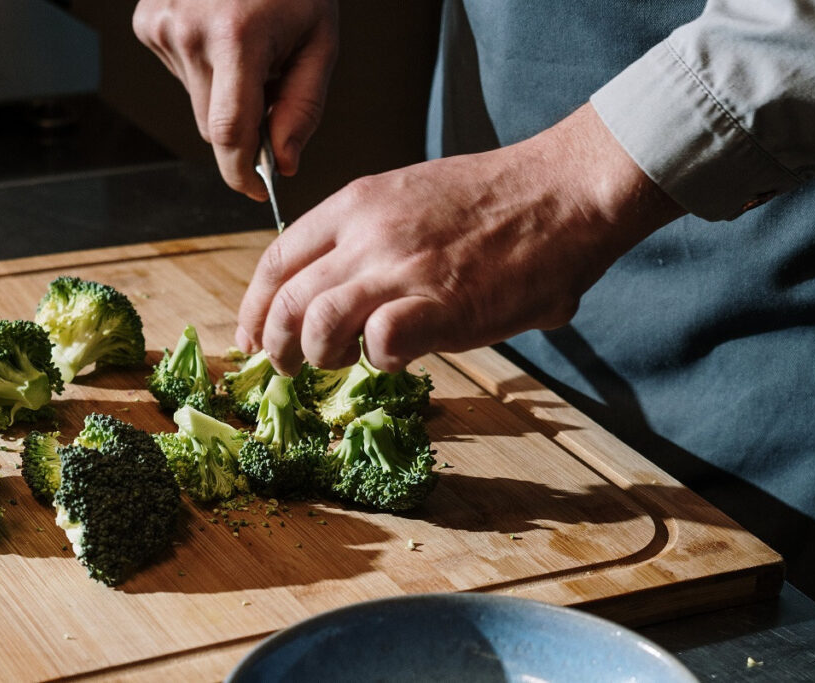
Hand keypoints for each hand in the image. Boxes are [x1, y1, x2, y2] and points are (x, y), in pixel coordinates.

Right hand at [133, 0, 337, 198]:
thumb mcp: (319, 42)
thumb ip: (303, 107)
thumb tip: (284, 162)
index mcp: (236, 37)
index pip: (229, 132)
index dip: (241, 172)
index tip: (257, 190)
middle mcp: (188, 32)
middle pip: (214, 126)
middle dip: (244, 128)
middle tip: (272, 90)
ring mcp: (161, 25)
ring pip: (197, 104)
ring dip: (226, 95)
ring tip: (248, 49)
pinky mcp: (147, 22)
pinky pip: (182, 76)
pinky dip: (206, 71)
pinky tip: (222, 36)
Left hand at [236, 105, 684, 373]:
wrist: (563, 192)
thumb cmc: (497, 200)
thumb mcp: (413, 198)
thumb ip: (372, 240)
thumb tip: (350, 295)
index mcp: (356, 204)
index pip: (277, 261)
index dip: (255, 306)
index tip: (252, 335)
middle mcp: (367, 235)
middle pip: (286, 303)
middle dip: (276, 347)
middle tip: (286, 367)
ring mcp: (401, 270)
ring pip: (317, 328)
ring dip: (321, 358)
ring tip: (344, 362)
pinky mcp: (440, 306)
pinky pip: (380, 345)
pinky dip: (381, 360)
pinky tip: (402, 355)